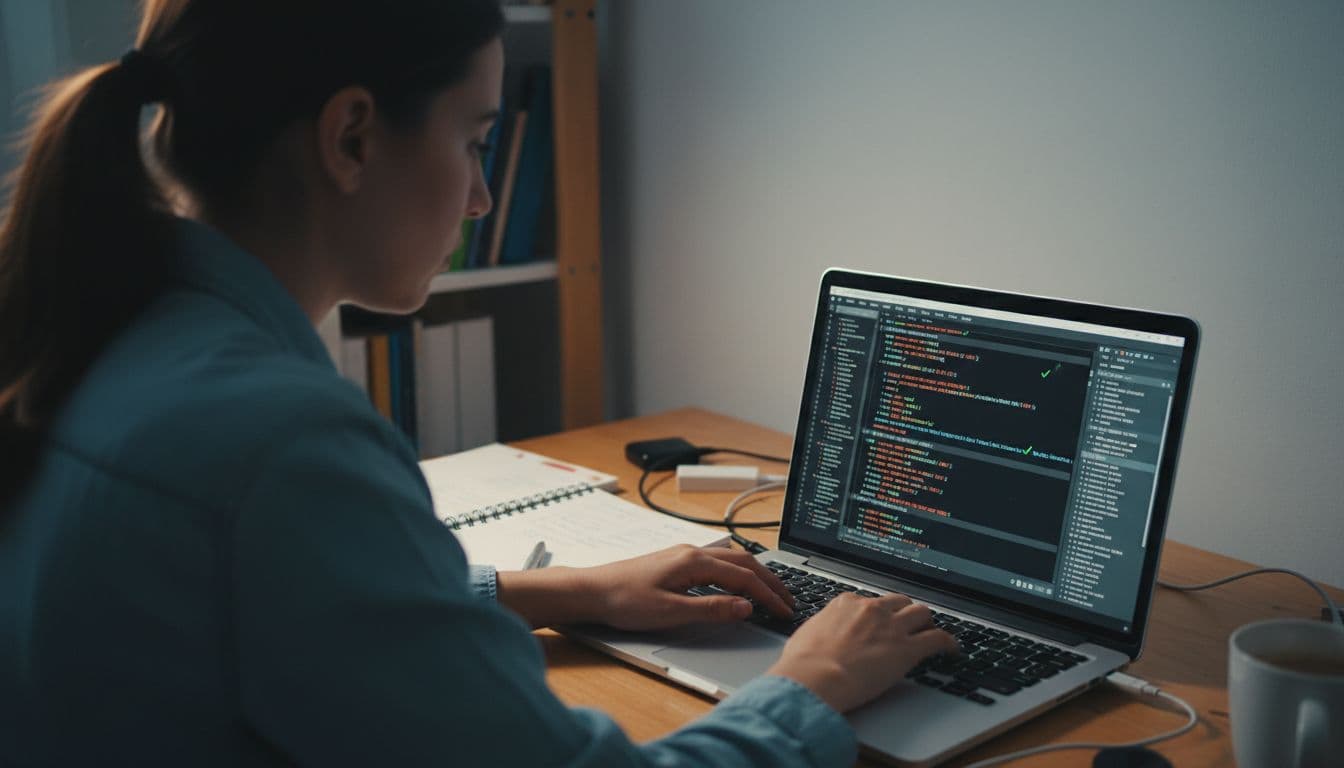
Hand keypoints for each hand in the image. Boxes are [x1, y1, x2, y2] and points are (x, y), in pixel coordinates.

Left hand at [580, 545, 794, 630]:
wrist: (591, 591)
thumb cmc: (624, 600)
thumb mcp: (670, 612)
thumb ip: (710, 609)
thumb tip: (745, 607)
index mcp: (695, 561)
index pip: (744, 577)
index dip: (768, 595)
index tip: (785, 610)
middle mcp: (692, 552)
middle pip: (743, 562)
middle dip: (769, 580)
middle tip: (788, 599)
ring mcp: (683, 555)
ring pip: (731, 559)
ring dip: (754, 575)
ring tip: (771, 591)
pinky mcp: (675, 562)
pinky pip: (717, 562)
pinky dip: (736, 573)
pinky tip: (736, 585)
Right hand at [766, 593, 958, 712]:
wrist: (814, 677)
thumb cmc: (803, 662)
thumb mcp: (807, 634)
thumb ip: (822, 629)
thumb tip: (821, 635)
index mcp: (846, 603)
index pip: (869, 601)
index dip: (876, 613)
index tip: (878, 621)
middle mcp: (871, 609)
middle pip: (899, 601)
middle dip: (904, 611)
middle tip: (907, 623)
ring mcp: (892, 627)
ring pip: (921, 612)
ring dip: (926, 621)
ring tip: (929, 630)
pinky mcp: (907, 649)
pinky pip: (937, 639)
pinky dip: (948, 642)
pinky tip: (951, 648)